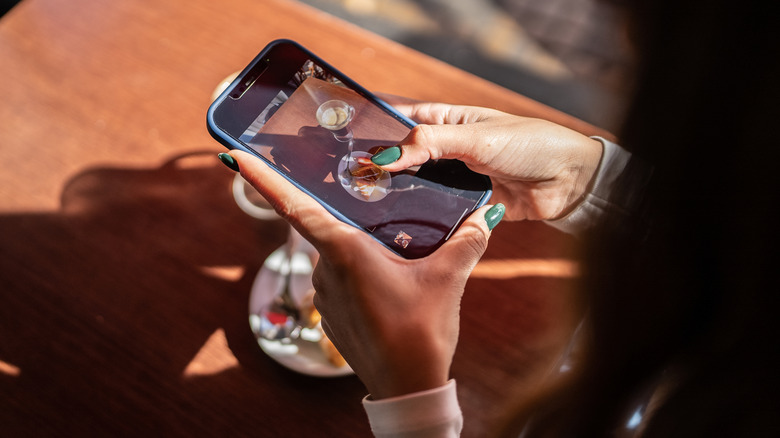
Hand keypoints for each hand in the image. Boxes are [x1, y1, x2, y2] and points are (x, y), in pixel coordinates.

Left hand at [229, 150, 502, 398]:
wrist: (407, 389)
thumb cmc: (420, 335)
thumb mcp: (448, 281)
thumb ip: (467, 241)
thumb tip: (487, 214)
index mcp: (344, 252)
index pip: (294, 206)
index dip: (263, 179)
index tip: (233, 157)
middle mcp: (325, 270)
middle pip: (327, 224)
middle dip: (347, 211)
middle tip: (372, 197)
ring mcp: (326, 294)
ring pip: (337, 252)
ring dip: (359, 245)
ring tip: (396, 248)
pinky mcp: (332, 313)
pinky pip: (341, 278)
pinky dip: (359, 270)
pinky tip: (389, 277)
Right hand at [373, 98, 603, 220]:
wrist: (570, 181)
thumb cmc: (528, 144)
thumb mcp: (475, 138)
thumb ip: (430, 144)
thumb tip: (386, 156)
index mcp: (447, 122)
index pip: (401, 120)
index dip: (375, 130)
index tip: (346, 144)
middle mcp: (447, 150)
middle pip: (404, 157)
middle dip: (381, 168)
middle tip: (350, 181)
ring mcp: (456, 179)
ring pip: (417, 187)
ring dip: (398, 195)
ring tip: (366, 205)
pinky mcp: (467, 205)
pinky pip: (438, 212)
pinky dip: (422, 217)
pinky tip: (400, 225)